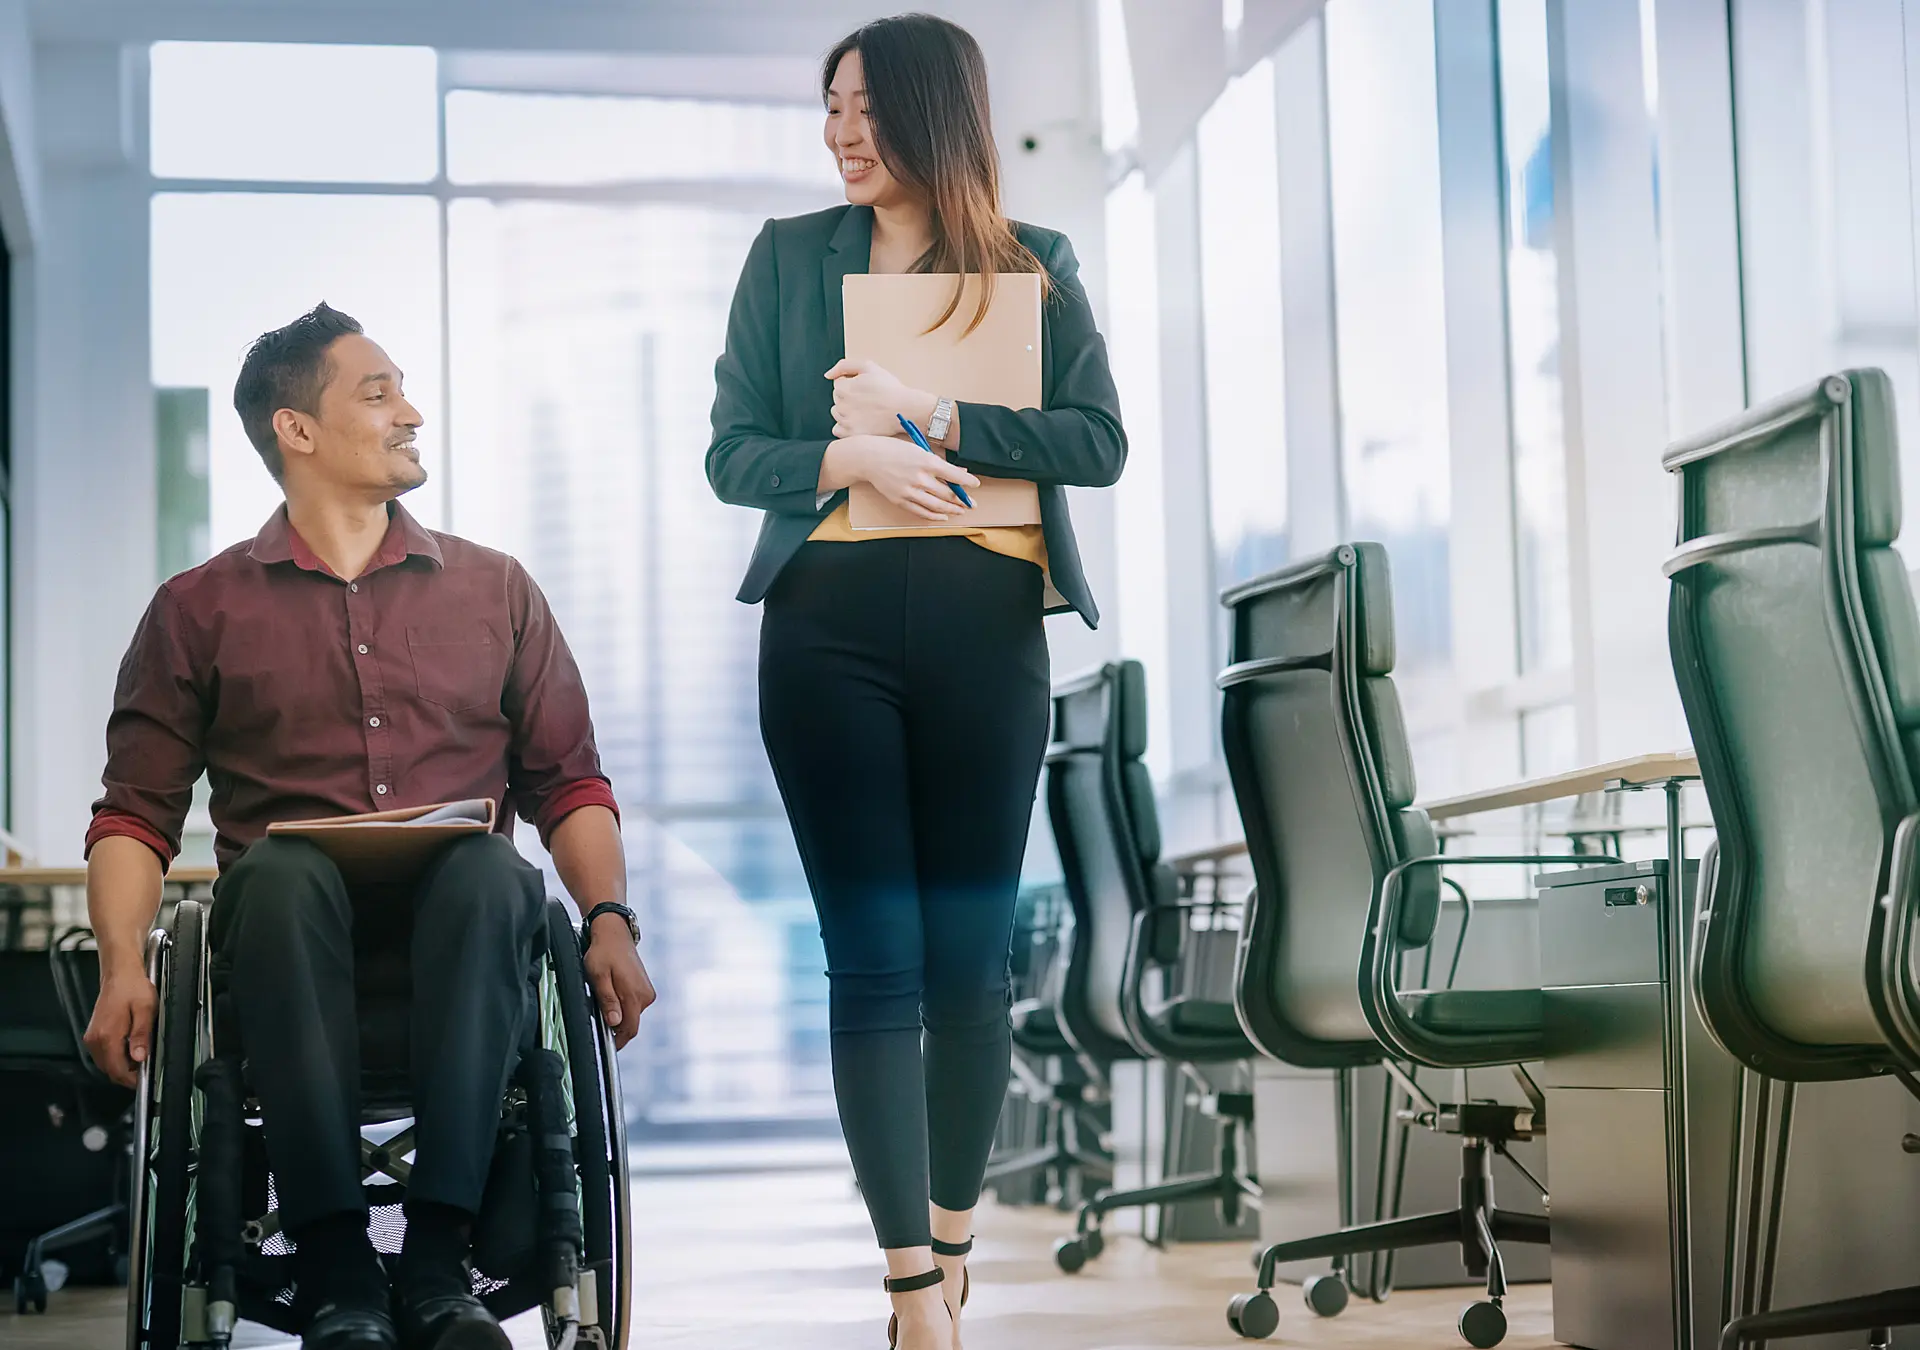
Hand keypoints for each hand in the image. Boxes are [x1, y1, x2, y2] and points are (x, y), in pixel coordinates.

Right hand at [86, 970, 156, 1087]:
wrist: (120, 974)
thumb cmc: (133, 988)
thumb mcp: (145, 1010)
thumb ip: (141, 1035)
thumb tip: (139, 1057)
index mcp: (107, 1036)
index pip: (117, 1070)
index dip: (132, 1080)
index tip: (147, 1081)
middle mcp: (95, 1040)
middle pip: (110, 1070)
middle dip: (128, 1075)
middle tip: (147, 1071)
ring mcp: (92, 1038)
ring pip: (106, 1065)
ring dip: (122, 1067)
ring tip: (142, 1059)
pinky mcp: (94, 1035)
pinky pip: (104, 1055)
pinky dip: (117, 1058)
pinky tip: (131, 1050)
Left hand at [584, 918, 655, 1050]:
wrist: (614, 933)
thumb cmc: (603, 952)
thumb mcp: (598, 976)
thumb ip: (608, 1001)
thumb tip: (615, 1022)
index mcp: (635, 995)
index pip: (630, 1029)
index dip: (618, 1041)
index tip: (607, 1046)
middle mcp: (646, 996)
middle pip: (632, 1024)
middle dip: (616, 1028)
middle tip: (597, 1018)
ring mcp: (647, 992)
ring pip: (632, 1015)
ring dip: (619, 1016)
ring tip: (602, 1001)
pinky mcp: (645, 988)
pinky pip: (634, 1005)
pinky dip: (623, 1007)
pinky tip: (611, 995)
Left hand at [826, 359, 932, 438]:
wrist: (905, 410)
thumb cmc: (889, 388)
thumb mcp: (868, 367)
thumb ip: (844, 366)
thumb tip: (827, 375)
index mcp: (843, 388)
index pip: (838, 384)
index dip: (853, 384)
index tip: (866, 389)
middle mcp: (841, 404)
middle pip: (837, 399)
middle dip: (849, 398)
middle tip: (867, 400)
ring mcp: (846, 421)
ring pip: (837, 414)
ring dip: (846, 412)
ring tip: (865, 411)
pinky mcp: (851, 434)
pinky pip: (838, 430)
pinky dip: (846, 427)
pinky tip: (859, 422)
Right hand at [838, 433, 979, 522]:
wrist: (868, 458)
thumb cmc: (894, 450)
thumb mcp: (919, 449)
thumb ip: (939, 463)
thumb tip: (959, 472)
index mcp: (926, 461)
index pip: (954, 475)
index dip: (968, 482)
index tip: (976, 485)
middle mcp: (920, 478)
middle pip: (947, 493)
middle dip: (962, 500)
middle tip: (971, 503)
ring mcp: (910, 491)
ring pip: (937, 506)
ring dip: (952, 510)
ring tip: (961, 511)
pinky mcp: (901, 500)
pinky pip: (922, 512)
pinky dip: (935, 516)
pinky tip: (944, 516)